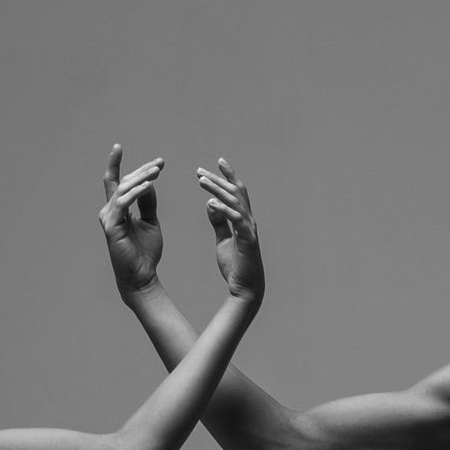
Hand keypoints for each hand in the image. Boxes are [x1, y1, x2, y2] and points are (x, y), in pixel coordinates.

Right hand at [101, 145, 165, 296]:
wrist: (142, 276)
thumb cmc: (145, 251)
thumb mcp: (151, 221)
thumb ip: (148, 202)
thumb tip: (149, 182)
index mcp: (117, 209)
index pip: (114, 181)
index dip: (115, 163)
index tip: (118, 146)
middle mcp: (109, 211)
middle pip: (122, 182)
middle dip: (141, 170)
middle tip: (160, 163)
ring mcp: (109, 218)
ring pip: (123, 190)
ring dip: (141, 178)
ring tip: (157, 171)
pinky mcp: (111, 227)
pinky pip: (123, 204)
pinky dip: (136, 193)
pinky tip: (149, 186)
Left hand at [197, 158, 262, 303]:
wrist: (245, 288)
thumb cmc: (235, 265)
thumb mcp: (222, 239)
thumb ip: (218, 221)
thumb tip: (210, 204)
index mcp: (242, 219)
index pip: (236, 192)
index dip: (228, 176)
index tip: (217, 162)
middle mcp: (248, 220)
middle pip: (236, 192)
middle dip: (219, 179)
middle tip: (200, 171)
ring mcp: (249, 229)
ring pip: (235, 202)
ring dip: (217, 189)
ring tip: (201, 181)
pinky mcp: (247, 239)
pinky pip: (235, 220)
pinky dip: (223, 210)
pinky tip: (210, 203)